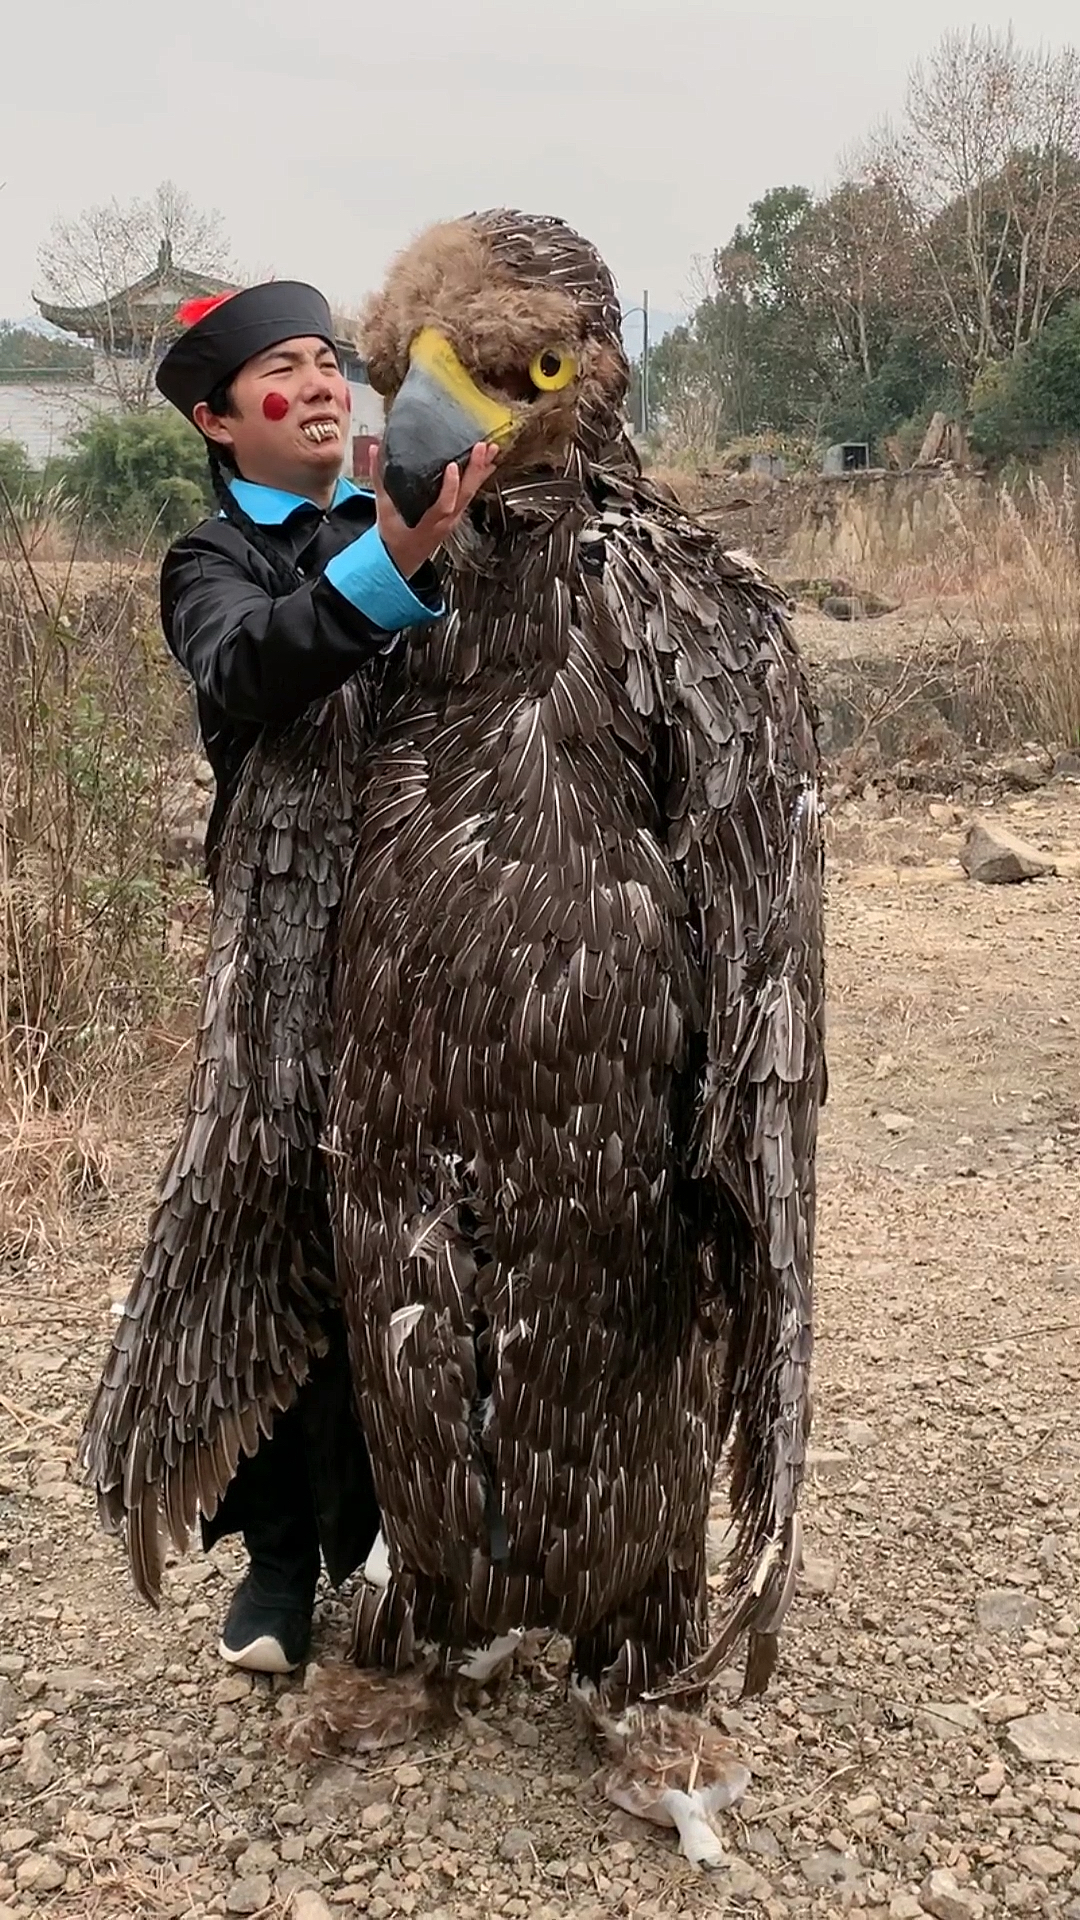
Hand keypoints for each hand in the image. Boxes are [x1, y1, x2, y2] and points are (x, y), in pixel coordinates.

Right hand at [370, 441, 498, 579]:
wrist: (403, 560)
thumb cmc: (393, 538)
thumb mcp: (382, 510)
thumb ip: (379, 479)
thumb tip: (373, 449)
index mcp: (428, 524)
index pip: (444, 505)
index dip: (450, 486)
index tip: (452, 466)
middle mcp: (445, 522)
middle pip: (465, 496)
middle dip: (475, 470)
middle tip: (483, 448)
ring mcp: (453, 519)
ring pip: (471, 494)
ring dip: (482, 471)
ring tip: (492, 450)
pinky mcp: (456, 515)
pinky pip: (470, 495)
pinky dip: (479, 478)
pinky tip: (487, 464)